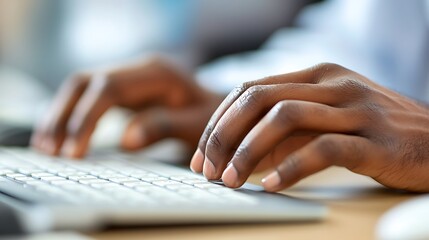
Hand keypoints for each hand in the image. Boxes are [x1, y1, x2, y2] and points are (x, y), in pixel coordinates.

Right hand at [32, 57, 222, 157]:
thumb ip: (166, 126)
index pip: (109, 89)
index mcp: (156, 72)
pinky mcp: (120, 90)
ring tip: (45, 148)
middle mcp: (136, 69)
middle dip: (63, 116)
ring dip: (59, 116)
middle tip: (51, 151)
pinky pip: (86, 99)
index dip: (87, 118)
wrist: (214, 105)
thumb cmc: (211, 116)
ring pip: (79, 88)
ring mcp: (126, 77)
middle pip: (85, 82)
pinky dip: (69, 117)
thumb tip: (126, 139)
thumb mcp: (197, 123)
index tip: (74, 151)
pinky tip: (58, 139)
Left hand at [190, 63, 428, 191]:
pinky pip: (324, 149)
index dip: (219, 121)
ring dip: (248, 151)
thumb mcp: (329, 116)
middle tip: (207, 168)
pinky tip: (272, 186)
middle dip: (224, 134)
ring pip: (285, 118)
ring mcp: (356, 109)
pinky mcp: (376, 141)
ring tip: (231, 180)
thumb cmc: (375, 131)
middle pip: (260, 99)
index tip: (201, 153)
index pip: (250, 89)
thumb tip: (239, 152)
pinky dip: (291, 168)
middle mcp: (333, 84)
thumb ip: (289, 127)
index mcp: (317, 75)